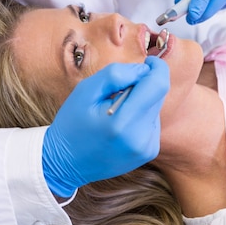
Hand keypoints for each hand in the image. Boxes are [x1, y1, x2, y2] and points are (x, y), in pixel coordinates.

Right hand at [42, 56, 168, 196]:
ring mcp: (147, 147)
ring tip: (115, 109)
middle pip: (159, 94)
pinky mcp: (149, 151)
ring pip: (156, 106)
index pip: (158, 85)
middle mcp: (141, 137)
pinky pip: (152, 121)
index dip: (156, 68)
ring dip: (141, 99)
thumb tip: (144, 69)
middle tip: (118, 88)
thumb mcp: (86, 90)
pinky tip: (120, 122)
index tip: (146, 62)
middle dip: (144, 83)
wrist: (66, 163)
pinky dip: (140, 114)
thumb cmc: (72, 123)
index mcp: (123, 121)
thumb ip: (116, 75)